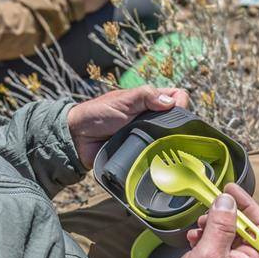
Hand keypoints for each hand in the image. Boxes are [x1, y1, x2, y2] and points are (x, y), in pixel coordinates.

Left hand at [67, 86, 188, 167]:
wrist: (78, 140)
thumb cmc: (97, 114)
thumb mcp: (123, 101)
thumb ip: (146, 97)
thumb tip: (171, 102)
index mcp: (150, 101)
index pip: (177, 96)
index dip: (180, 102)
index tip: (175, 111)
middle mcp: (152, 119)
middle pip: (178, 121)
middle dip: (177, 127)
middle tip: (170, 134)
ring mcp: (148, 137)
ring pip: (170, 141)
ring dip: (169, 144)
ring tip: (166, 149)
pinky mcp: (142, 154)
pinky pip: (157, 157)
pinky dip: (159, 158)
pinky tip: (161, 161)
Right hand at [146, 184, 258, 257]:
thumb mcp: (208, 254)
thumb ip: (221, 224)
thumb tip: (228, 201)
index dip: (246, 205)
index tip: (230, 190)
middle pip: (244, 232)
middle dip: (225, 217)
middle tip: (208, 210)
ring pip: (228, 239)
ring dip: (212, 227)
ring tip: (197, 228)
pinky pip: (217, 249)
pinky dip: (205, 239)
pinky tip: (193, 239)